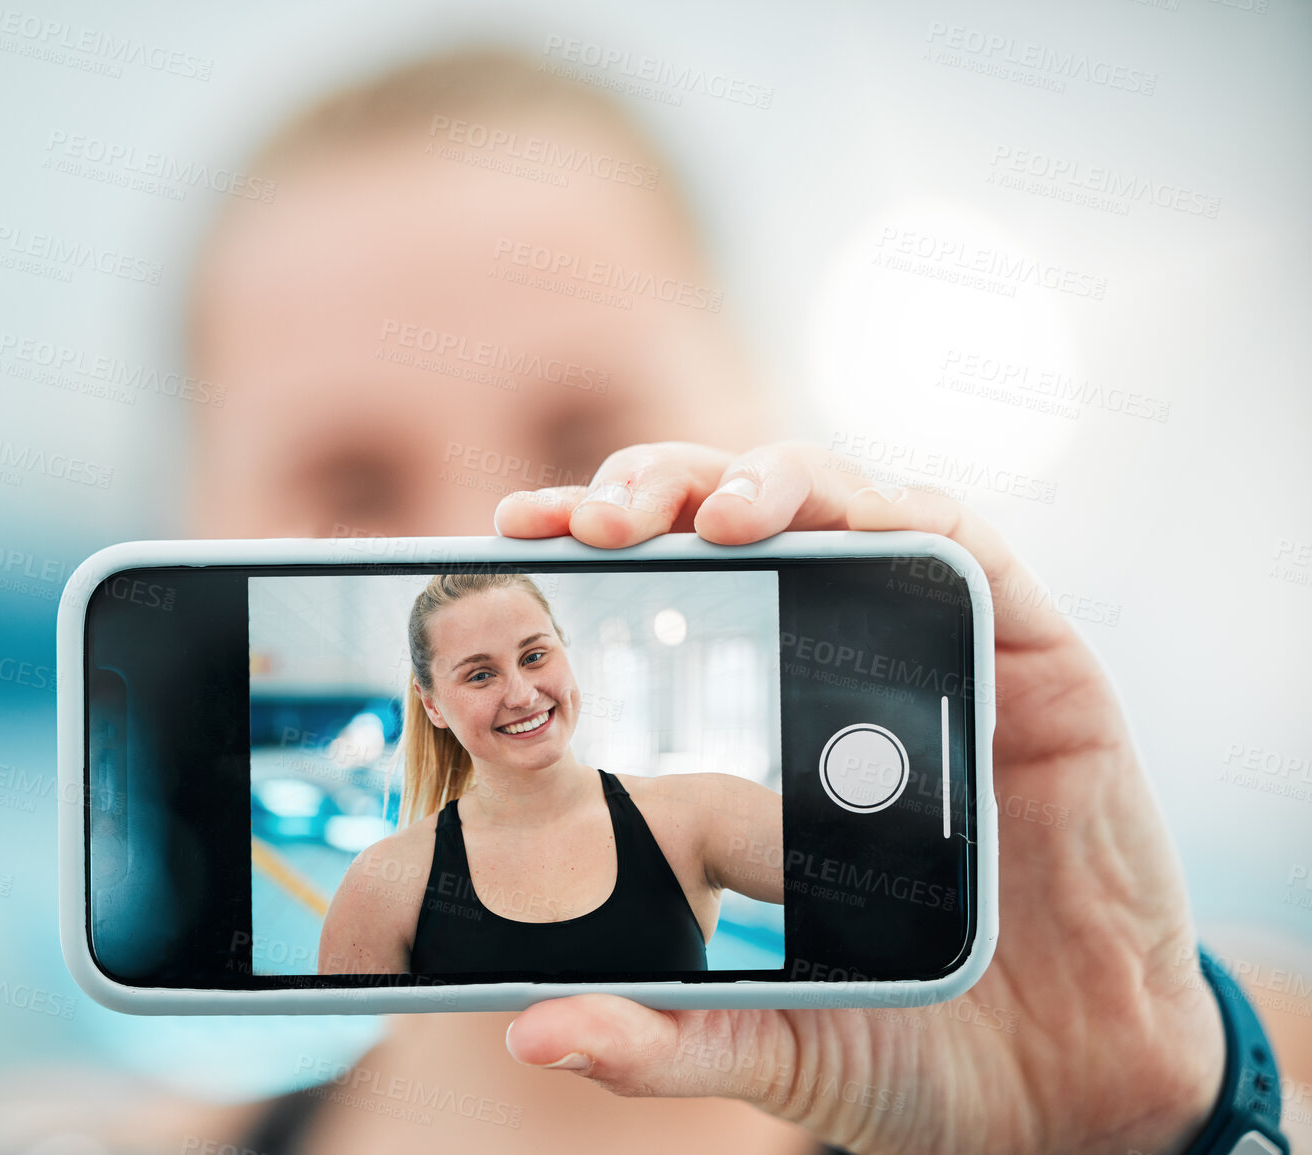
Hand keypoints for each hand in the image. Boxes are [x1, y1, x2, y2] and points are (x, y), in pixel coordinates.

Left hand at [493, 441, 1225, 1154]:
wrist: (1074, 1091)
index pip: (674, 586)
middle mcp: (852, 663)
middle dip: (665, 491)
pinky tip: (844, 521)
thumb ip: (659, 1039)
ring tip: (708, 520)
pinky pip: (971, 551)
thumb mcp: (768, 1043)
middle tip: (599, 521)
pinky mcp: (1038, 659)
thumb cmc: (917, 1045)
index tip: (521, 527)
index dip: (603, 536)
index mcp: (773, 721)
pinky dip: (906, 517)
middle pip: (747, 519)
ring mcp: (942, 652)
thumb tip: (532, 1036)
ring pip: (850, 505)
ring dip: (773, 483)